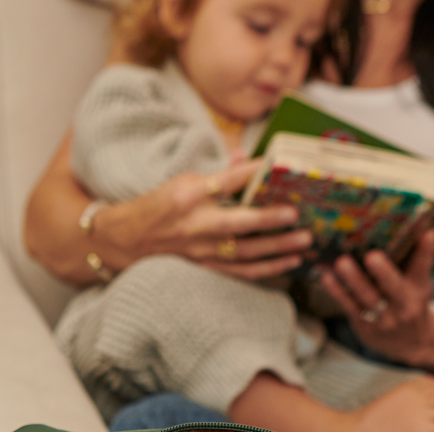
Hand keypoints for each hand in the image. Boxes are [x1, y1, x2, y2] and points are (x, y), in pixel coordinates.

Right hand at [100, 159, 312, 281]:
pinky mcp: (206, 269)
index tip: (277, 165)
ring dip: (277, 248)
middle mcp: (196, 225)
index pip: (226, 181)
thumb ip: (217, 174)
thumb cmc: (159, 206)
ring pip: (246, 252)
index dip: (252, 172)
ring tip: (304, 242)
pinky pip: (241, 272)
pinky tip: (288, 263)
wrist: (129, 241)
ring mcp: (201, 251)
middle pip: (239, 222)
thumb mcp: (182, 181)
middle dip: (270, 219)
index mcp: (189, 195)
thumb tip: (247, 159)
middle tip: (298, 214)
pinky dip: (267, 269)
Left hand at [315, 230, 433, 366]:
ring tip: (341, 262)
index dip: (426, 251)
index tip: (428, 233)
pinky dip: (337, 292)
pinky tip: (327, 277)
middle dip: (384, 272)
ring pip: (368, 298)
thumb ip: (415, 260)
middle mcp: (404, 306)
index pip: (424, 268)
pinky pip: (349, 306)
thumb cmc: (411, 302)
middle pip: (394, 287)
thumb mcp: (419, 285)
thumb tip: (416, 226)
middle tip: (372, 256)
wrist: (411, 343)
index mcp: (419, 291)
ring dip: (354, 280)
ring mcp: (383, 319)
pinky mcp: (364, 326)